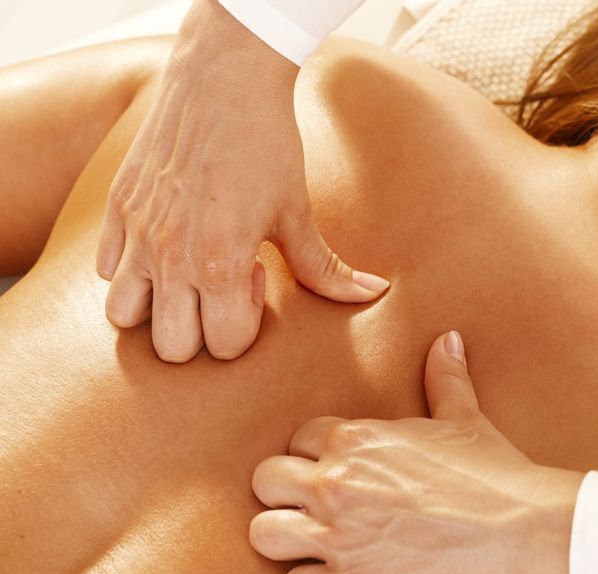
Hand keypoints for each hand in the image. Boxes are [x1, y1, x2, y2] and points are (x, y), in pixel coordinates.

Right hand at [98, 0, 388, 362]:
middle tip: (223, 283)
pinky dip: (130, 272)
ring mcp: (138, 235)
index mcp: (219, 265)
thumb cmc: (266, 147)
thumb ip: (325, 267)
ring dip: (157, 309)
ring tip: (186, 275)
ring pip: (124, 317)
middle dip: (203, 330)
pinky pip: (106, 272)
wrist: (225, 80)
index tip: (256, 277)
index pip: (224, 345)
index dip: (247, 323)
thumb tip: (371, 293)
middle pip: (173, 349)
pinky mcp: (118, 210)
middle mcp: (171, 258)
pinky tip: (164, 245)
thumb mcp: (297, 213)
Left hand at [249, 331, 583, 573]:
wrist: (521, 530)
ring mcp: (338, 537)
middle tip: (315, 507)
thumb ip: (444, 379)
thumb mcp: (465, 418)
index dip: (314, 457)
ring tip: (313, 544)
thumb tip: (448, 339)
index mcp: (354, 439)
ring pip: (262, 534)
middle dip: (285, 493)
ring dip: (286, 539)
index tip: (335, 472)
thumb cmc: (495, 473)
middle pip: (264, 482)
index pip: (296, 439)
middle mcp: (334, 484)